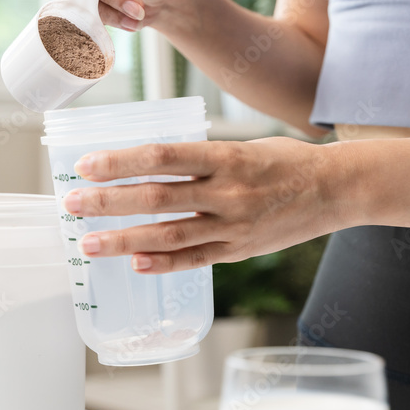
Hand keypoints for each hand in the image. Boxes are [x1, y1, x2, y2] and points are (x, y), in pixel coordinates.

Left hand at [61, 138, 350, 272]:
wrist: (337, 190)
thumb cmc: (287, 161)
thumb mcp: (244, 146)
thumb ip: (201, 158)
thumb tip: (151, 164)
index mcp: (226, 158)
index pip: (162, 157)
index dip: (120, 162)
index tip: (86, 164)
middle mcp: (228, 193)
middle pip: (157, 197)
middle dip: (108, 201)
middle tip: (72, 203)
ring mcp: (234, 226)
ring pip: (168, 235)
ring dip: (123, 239)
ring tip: (88, 243)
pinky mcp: (240, 251)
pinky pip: (195, 260)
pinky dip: (162, 263)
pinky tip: (133, 263)